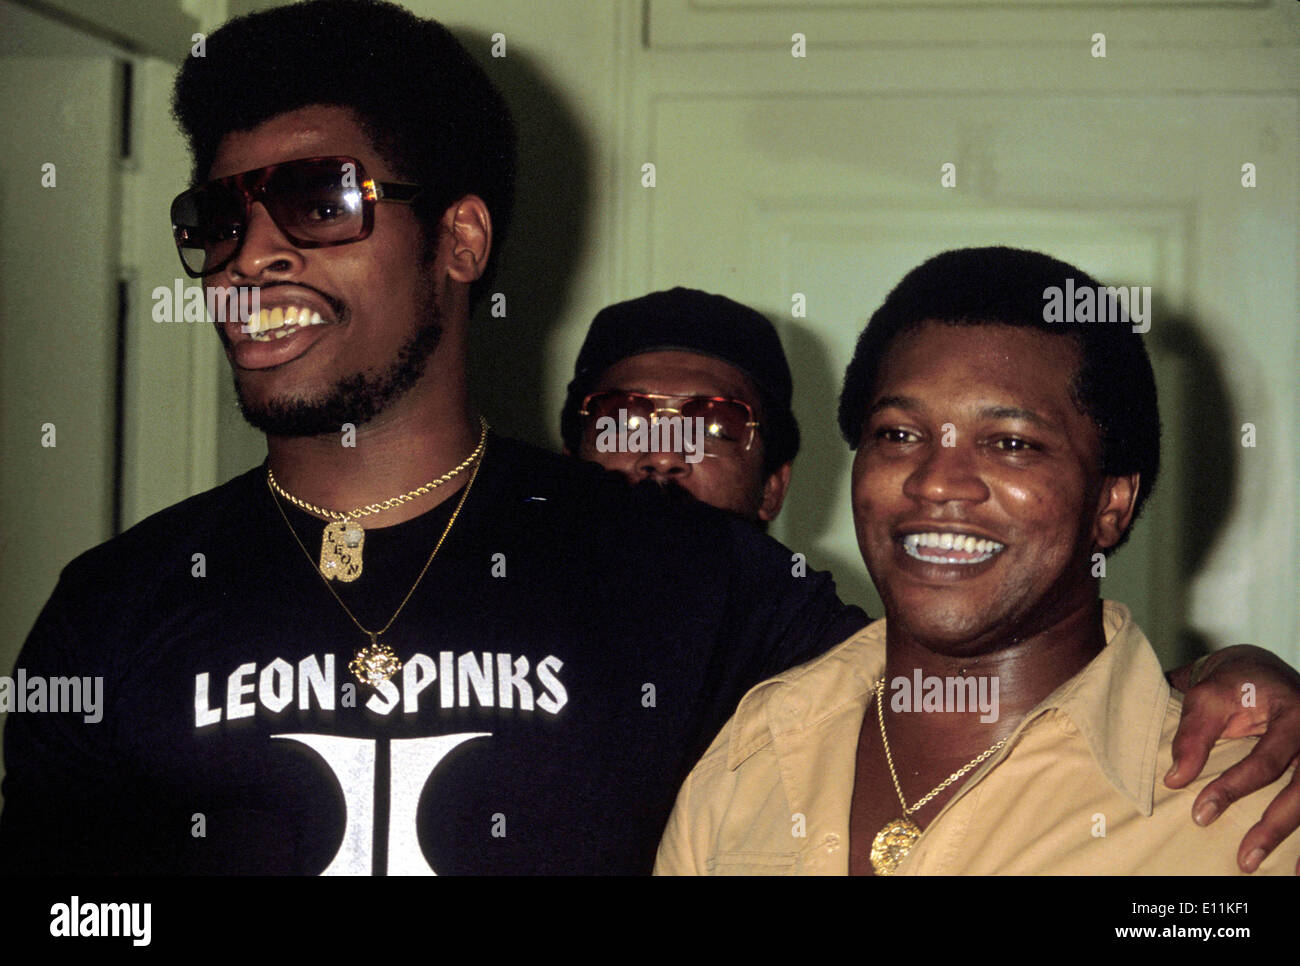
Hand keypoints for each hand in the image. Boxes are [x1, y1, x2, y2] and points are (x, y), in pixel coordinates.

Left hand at [1166, 644, 1299, 872]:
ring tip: (1292, 876)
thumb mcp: (1208, 697)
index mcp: (1293, 714)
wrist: (1262, 671)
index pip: (1267, 761)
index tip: (1200, 814)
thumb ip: (1193, 735)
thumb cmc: (1234, 683)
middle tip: (1245, 859)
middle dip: (1275, 826)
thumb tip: (1175, 779)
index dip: (1234, 788)